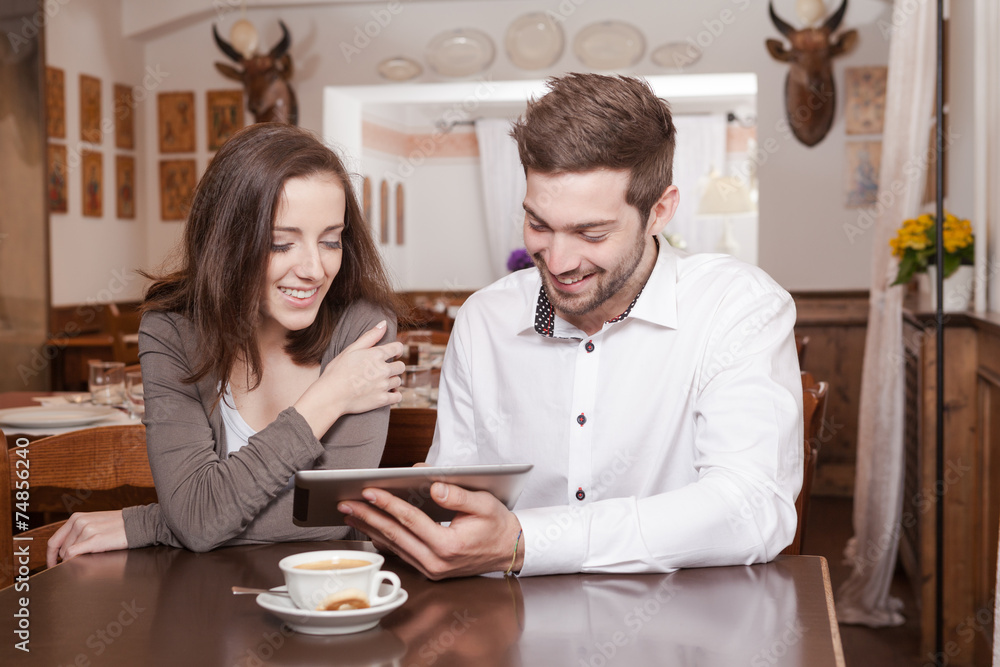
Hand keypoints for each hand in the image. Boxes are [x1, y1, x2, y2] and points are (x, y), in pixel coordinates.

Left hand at [46, 510, 127, 567]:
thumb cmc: (118, 526)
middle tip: (77, 563)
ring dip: (75, 559)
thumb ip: (78, 532)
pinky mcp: (94, 539)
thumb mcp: (93, 523)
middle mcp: (79, 522)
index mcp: (76, 518)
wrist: (137, 524)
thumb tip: (65, 551)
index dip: (50, 555)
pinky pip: (73, 554)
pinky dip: (74, 560)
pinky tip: (85, 560)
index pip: (54, 540)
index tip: (53, 564)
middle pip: (61, 550)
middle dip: (66, 559)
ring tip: (91, 556)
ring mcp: (86, 530)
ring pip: (67, 554)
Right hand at [295, 320, 405, 436]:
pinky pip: (398, 397)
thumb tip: (384, 323)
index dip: (397, 350)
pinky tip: (386, 393)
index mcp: (376, 355)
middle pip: (401, 366)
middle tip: (383, 370)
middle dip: (394, 367)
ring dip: (392, 381)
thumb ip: (370, 336)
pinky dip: (394, 395)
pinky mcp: (383, 400)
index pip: (398, 348)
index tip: (393, 354)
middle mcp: (383, 369)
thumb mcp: (351, 350)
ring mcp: (384, 385)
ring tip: (380, 382)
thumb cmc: (337, 371)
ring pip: (398, 381)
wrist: (330, 395)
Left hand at [339, 483, 522, 579]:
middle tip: (346, 503)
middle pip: (394, 535)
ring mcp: (431, 569)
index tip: (368, 491)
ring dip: (370, 528)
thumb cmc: (497, 524)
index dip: (387, 503)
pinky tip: (370, 527)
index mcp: (448, 545)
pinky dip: (382, 539)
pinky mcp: (429, 570)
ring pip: (393, 546)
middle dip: (368, 516)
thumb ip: (457, 495)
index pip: (410, 520)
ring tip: (351, 513)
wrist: (508, 550)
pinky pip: (400, 553)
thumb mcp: (483, 504)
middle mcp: (436, 562)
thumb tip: (432, 486)